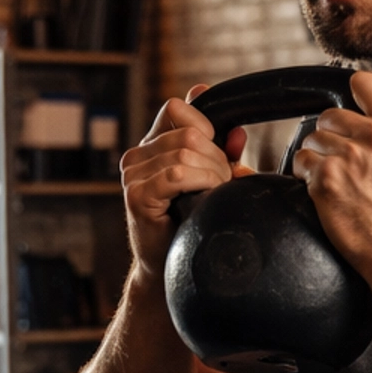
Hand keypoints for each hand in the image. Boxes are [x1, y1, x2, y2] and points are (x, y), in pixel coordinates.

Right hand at [121, 86, 246, 273]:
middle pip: (188, 133)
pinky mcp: (136, 196)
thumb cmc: (188, 222)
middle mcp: (136, 156)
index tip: (218, 153)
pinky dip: (200, 183)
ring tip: (215, 194)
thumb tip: (238, 132)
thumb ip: (220, 153)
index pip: (176, 108)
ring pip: (185, 152)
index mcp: (151, 145)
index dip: (205, 124)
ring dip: (212, 174)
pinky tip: (205, 198)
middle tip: (224, 183)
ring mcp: (132, 175)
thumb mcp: (208, 180)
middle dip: (216, 158)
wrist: (168, 264)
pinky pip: (176, 175)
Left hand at [290, 71, 371, 280]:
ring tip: (333, 173)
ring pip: (313, 137)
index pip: (363, 83)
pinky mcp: (325, 178)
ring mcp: (347, 157)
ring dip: (318, 154)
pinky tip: (320, 185)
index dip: (354, 95)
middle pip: (331, 114)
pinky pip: (301, 161)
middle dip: (333, 134)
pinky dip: (306, 173)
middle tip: (342, 156)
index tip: (352, 110)